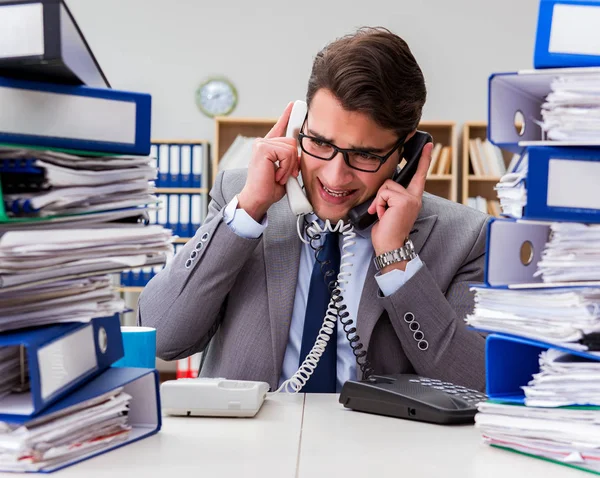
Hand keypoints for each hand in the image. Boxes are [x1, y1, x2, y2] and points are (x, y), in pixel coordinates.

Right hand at [237, 102, 299, 220]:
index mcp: (268, 147)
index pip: (279, 127)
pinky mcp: (262, 148)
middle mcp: (263, 143)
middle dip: (293, 161)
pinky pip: (286, 153)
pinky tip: (276, 175)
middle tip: (284, 174)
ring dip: (289, 166)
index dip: (287, 116)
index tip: (293, 105)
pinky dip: (285, 167)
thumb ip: (291, 159)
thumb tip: (300, 153)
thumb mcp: (285, 171)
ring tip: (279, 176)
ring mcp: (261, 144)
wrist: (258, 199)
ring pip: (290, 148)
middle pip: (292, 141)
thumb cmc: (269, 188)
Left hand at [368, 142, 433, 269]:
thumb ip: (391, 197)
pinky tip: (382, 215)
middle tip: (381, 213)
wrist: (390, 246)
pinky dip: (378, 205)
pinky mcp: (404, 200)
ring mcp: (410, 198)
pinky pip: (383, 193)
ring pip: (385, 187)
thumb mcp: (390, 210)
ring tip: (382, 215)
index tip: (428, 145)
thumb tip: (384, 190)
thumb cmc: (387, 232)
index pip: (419, 176)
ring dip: (378, 201)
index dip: (424, 160)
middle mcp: (415, 197)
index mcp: (413, 198)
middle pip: (391, 181)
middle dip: (381, 196)